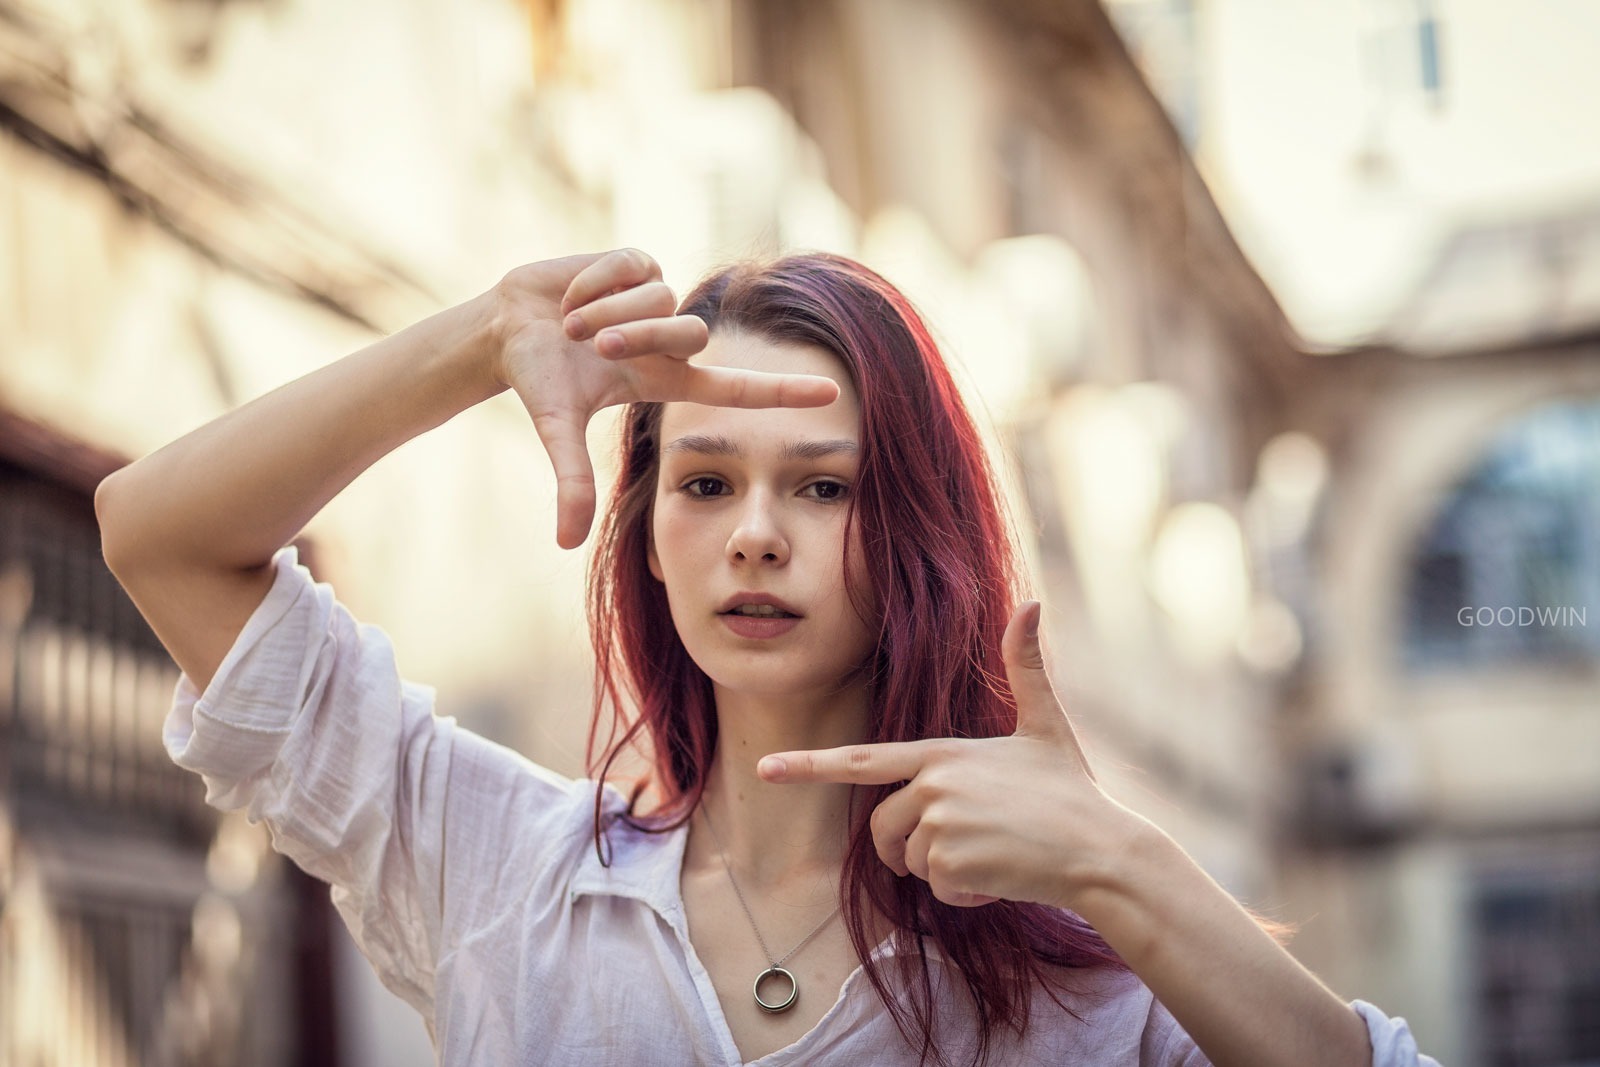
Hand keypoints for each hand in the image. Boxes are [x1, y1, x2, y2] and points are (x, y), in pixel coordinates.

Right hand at [492, 249, 840, 548]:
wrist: (506, 329)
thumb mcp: (558, 429)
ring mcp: (658, 299)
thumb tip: (565, 544)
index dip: (784, 392)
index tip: (834, 394)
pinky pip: (631, 266)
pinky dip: (593, 281)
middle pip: (692, 334)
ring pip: (661, 299)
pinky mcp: (637, 263)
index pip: (738, 387)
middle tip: (592, 345)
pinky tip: (572, 294)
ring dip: (607, 311)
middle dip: (638, 337)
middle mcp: (672, 340)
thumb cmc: (539, 380)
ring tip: (572, 324)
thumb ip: (572, 483)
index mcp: (667, 380)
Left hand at [758, 601, 1146, 908]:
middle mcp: (932, 783)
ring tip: (994, 853)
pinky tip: (1001, 877)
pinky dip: (964, 894)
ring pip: (910, 862)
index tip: (765, 770)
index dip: (809, 767)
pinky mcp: (951, 862)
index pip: (861, 761)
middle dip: (909, 849)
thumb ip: (1027, 668)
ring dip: (945, 872)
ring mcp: (939, 822)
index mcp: (942, 752)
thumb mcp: (1046, 725)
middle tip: (964, 846)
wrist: (1102, 849)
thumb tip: (1032, 602)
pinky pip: (935, 890)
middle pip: (882, 830)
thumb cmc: (1071, 792)